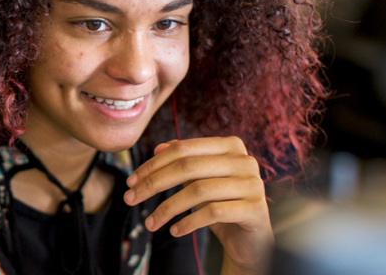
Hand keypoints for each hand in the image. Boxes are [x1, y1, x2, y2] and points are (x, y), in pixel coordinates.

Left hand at [123, 136, 272, 274]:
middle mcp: (245, 160)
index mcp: (231, 146)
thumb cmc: (222, 205)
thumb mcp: (200, 182)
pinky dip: (189, 222)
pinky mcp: (255, 209)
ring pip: (198, 190)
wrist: (251, 239)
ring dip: (167, 208)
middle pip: (188, 167)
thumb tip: (157, 147)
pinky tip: (174, 230)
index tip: (131, 181)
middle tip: (130, 199)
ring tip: (150, 223)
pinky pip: (213, 212)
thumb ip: (184, 162)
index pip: (183, 149)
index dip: (153, 164)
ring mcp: (253, 184)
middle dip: (153, 183)